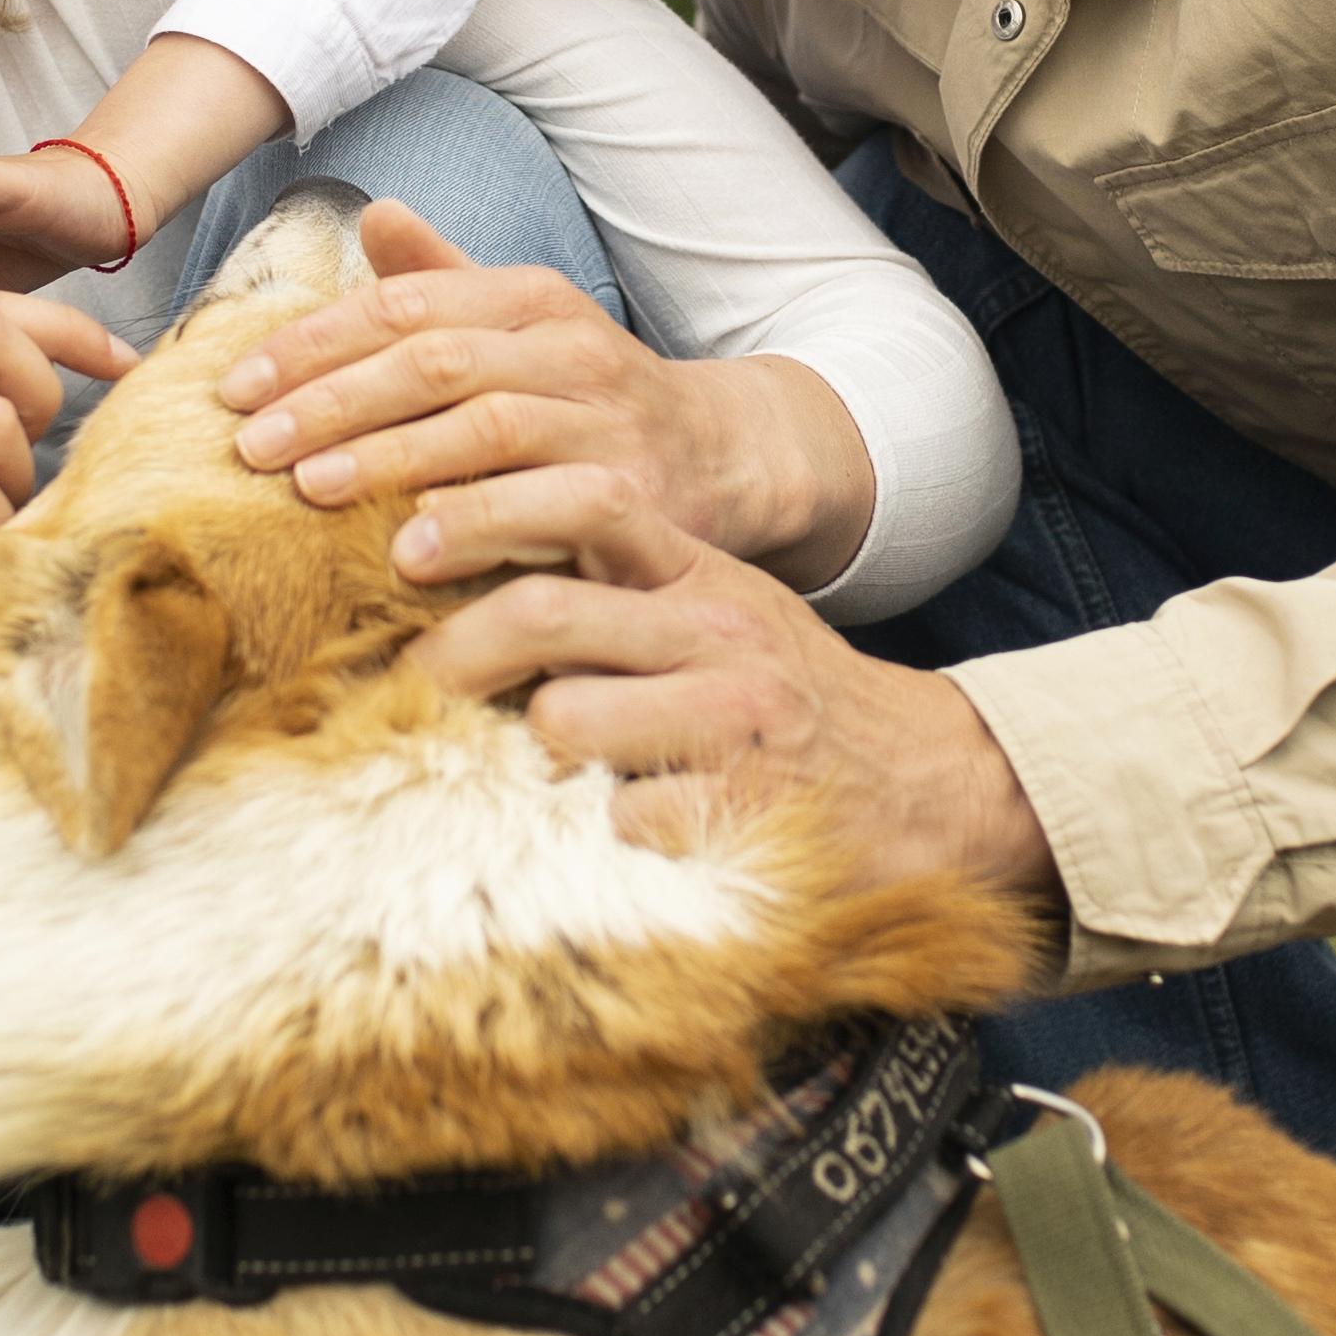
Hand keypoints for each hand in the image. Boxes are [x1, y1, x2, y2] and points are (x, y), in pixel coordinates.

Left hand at [217, 205, 876, 591]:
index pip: (402, 306)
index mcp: (529, 299)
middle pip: (433, 360)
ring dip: (389, 457)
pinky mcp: (633, 493)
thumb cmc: (594, 399)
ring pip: (485, 425)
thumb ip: (447, 284)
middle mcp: (570, 346)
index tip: (233, 387)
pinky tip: (411, 544)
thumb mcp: (526, 331)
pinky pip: (544, 503)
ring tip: (309, 489)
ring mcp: (605, 418)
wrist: (725, 459)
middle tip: (248, 446)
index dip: (312, 344)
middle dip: (330, 401)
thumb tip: (373, 217)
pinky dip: (474, 520)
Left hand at [397, 475, 1057, 892]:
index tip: (406, 547)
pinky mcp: (742, 813)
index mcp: (704, 574)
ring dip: (533, 750)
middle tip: (418, 685)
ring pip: (564, 718)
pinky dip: (600, 832)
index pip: (587, 503)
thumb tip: (466, 565)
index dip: (485, 516)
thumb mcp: (722, 611)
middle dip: (457, 651)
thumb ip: (622, 580)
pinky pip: (616, 818)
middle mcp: (718, 634)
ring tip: (548, 769)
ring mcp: (732, 723)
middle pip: (546, 613)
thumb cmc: (786, 700)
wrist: (929, 786)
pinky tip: (624, 833)